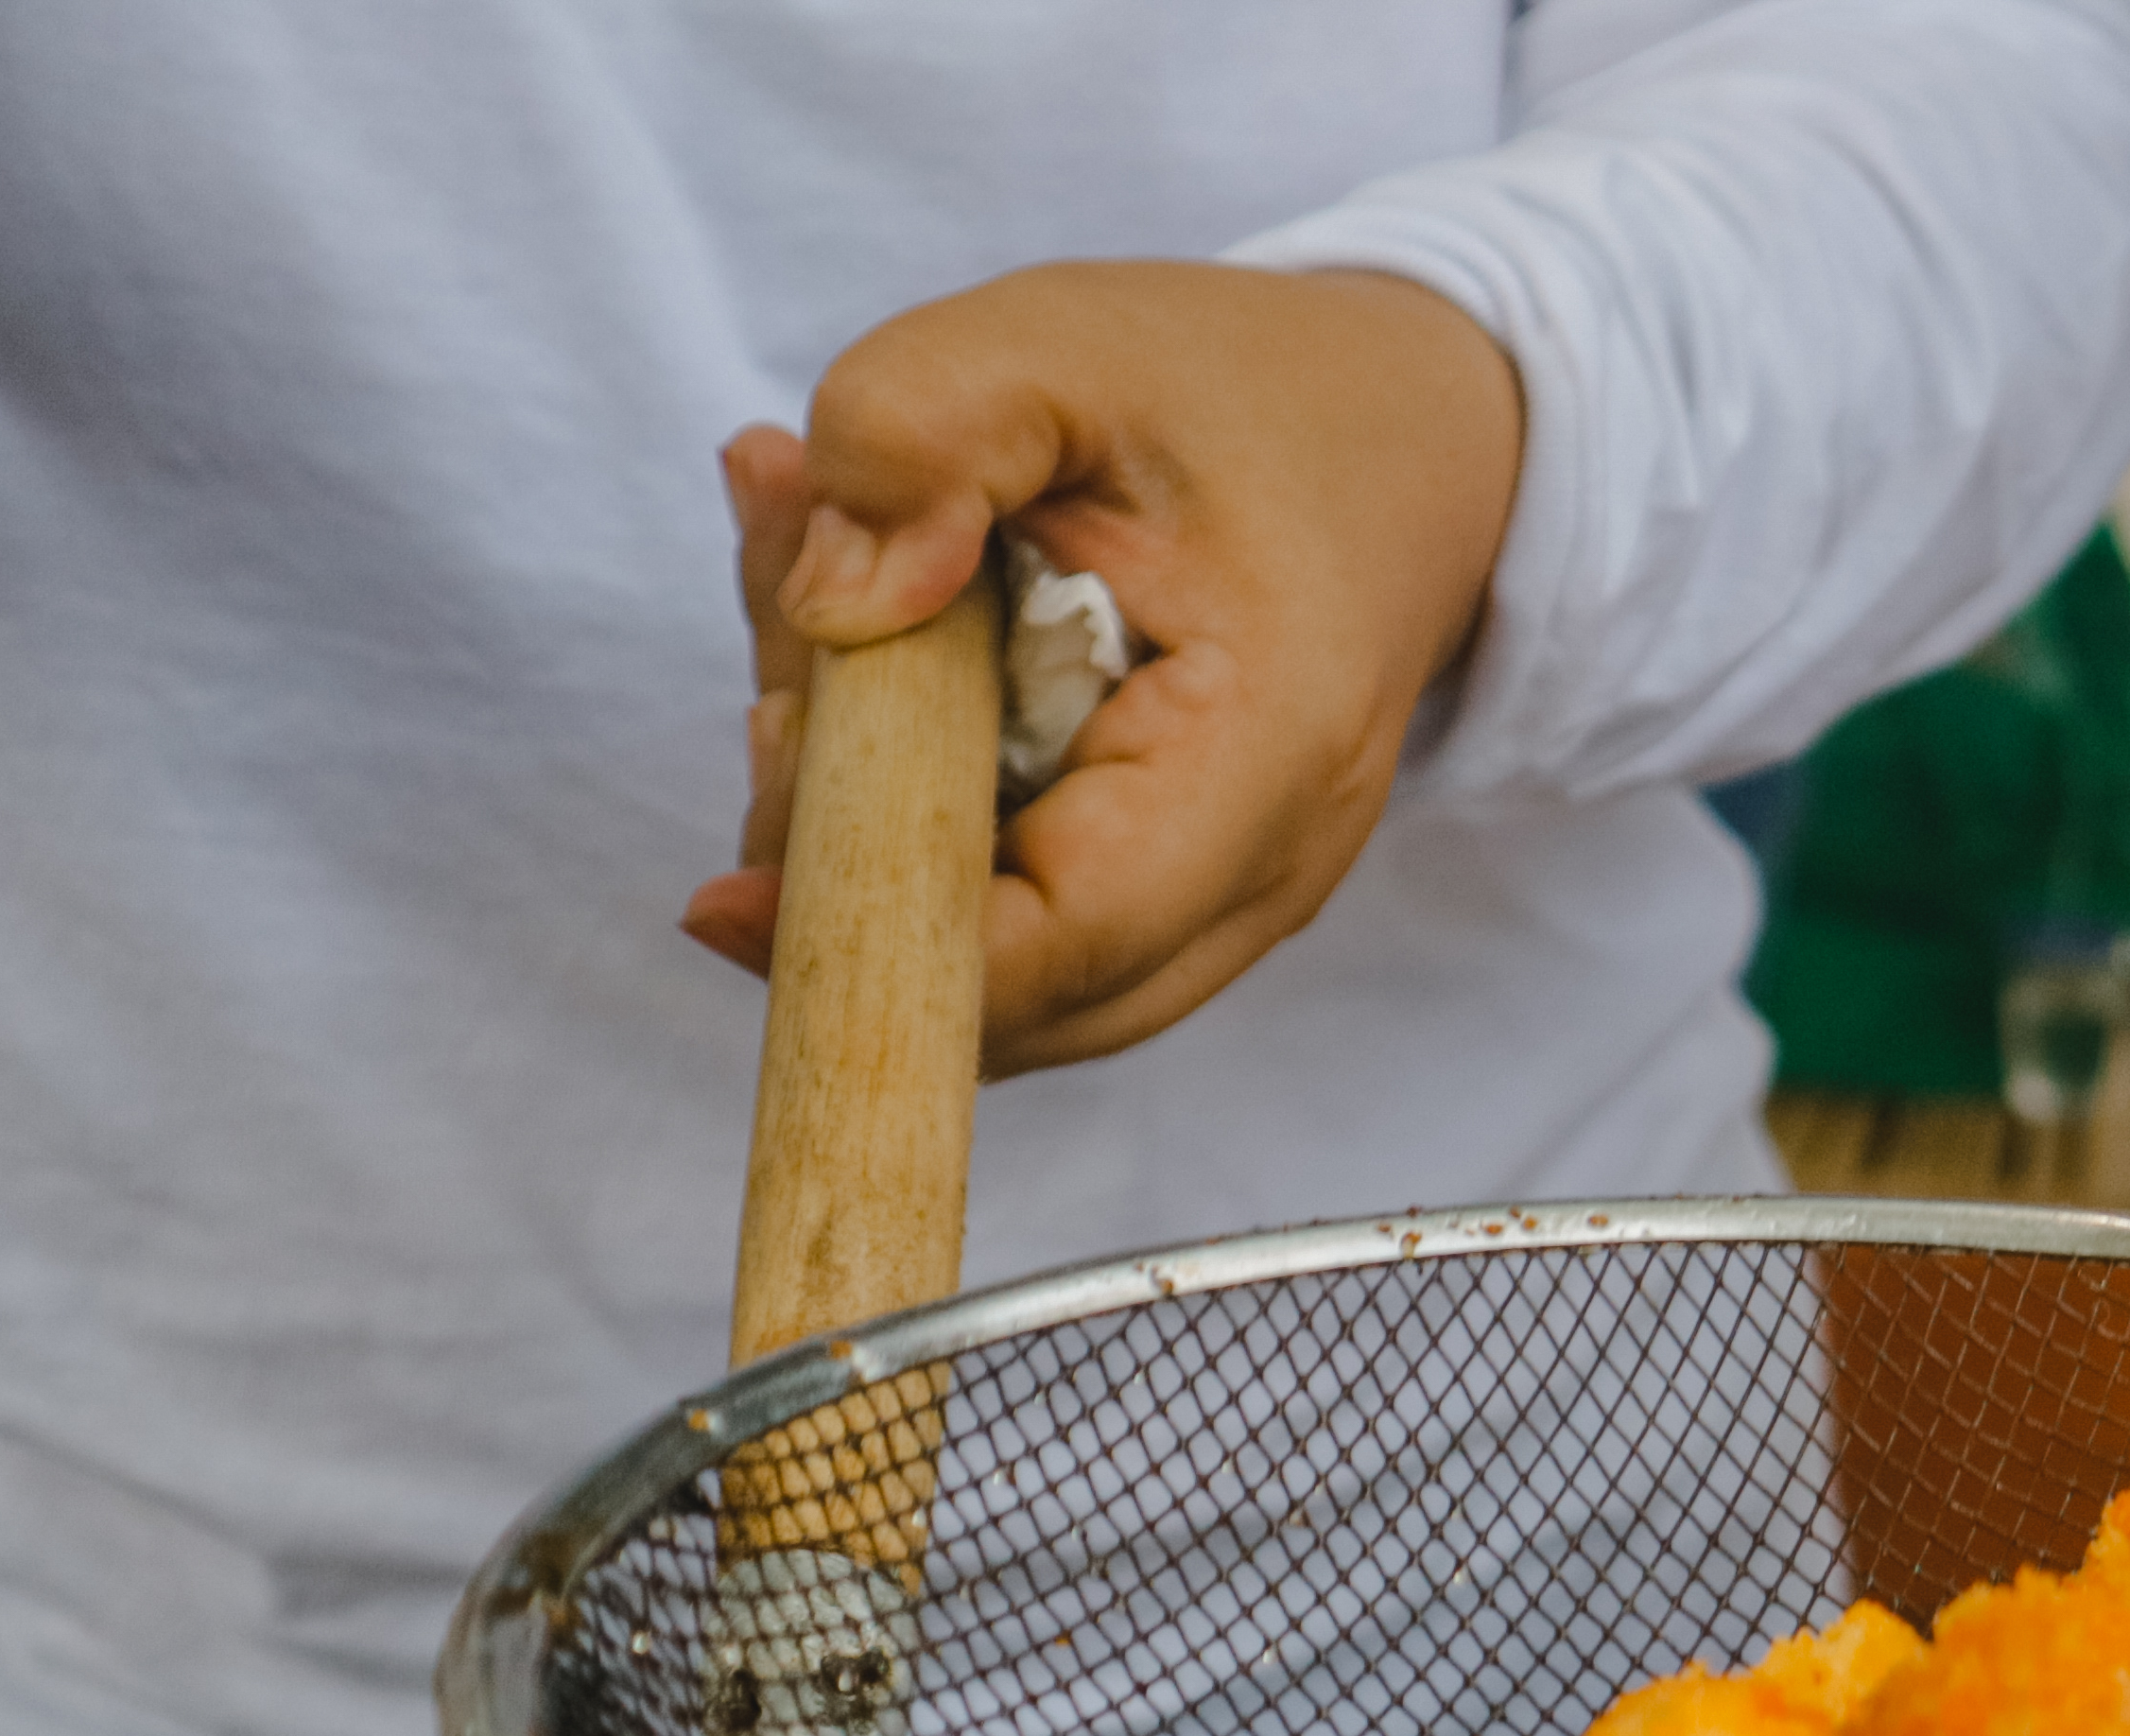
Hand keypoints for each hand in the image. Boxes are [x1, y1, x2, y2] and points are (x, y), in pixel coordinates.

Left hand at [682, 262, 1523, 1074]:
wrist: (1408, 442)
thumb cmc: (1247, 397)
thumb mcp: (1067, 345)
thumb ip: (921, 429)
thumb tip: (827, 603)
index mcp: (1266, 751)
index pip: (1066, 938)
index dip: (884, 945)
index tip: (721, 904)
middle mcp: (1262, 873)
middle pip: (1013, 995)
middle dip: (840, 871)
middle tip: (780, 673)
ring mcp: (1221, 904)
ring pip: (993, 966)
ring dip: (855, 817)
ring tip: (816, 577)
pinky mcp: (1167, 895)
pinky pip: (1006, 911)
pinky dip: (899, 800)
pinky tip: (864, 629)